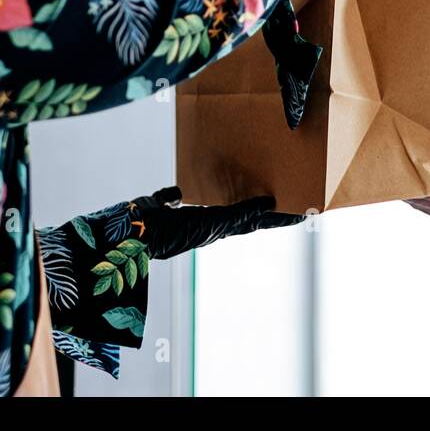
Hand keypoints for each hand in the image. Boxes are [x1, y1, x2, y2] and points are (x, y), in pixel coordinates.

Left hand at [124, 186, 303, 258]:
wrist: (129, 236)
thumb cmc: (138, 223)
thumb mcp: (156, 206)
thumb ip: (167, 199)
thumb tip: (175, 194)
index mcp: (201, 226)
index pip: (236, 220)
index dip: (255, 215)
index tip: (273, 209)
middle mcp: (212, 231)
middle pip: (252, 224)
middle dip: (275, 219)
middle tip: (300, 214)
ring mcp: (214, 230)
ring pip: (253, 222)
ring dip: (276, 218)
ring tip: (301, 212)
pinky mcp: (212, 226)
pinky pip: (242, 217)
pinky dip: (259, 211)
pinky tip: (275, 203)